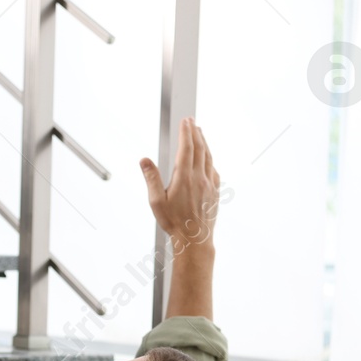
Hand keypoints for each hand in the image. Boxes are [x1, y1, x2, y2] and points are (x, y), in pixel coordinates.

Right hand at [140, 117, 219, 252]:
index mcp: (185, 177)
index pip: (187, 148)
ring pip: (209, 158)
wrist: (195, 239)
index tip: (186, 121)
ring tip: (200, 134)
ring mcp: (210, 184)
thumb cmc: (174, 222)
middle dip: (196, 133)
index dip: (186, 132)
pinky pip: (214, 170)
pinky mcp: (216, 192)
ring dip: (204, 143)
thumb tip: (144, 160)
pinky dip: (210, 159)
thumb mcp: (156, 201)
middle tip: (192, 121)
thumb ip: (151, 178)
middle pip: (200, 149)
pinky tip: (208, 159)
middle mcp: (200, 178)